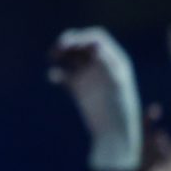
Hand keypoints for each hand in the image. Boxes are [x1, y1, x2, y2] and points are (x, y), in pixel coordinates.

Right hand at [48, 27, 141, 170]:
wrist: (114, 132)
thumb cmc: (119, 109)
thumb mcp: (116, 83)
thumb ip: (105, 63)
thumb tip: (94, 45)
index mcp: (114, 60)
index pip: (95, 38)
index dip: (81, 37)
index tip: (67, 43)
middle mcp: (101, 65)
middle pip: (81, 45)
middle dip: (68, 43)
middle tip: (55, 49)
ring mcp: (89, 76)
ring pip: (71, 58)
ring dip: (61, 54)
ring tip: (51, 57)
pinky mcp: (78, 89)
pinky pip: (64, 75)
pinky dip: (57, 73)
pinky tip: (53, 76)